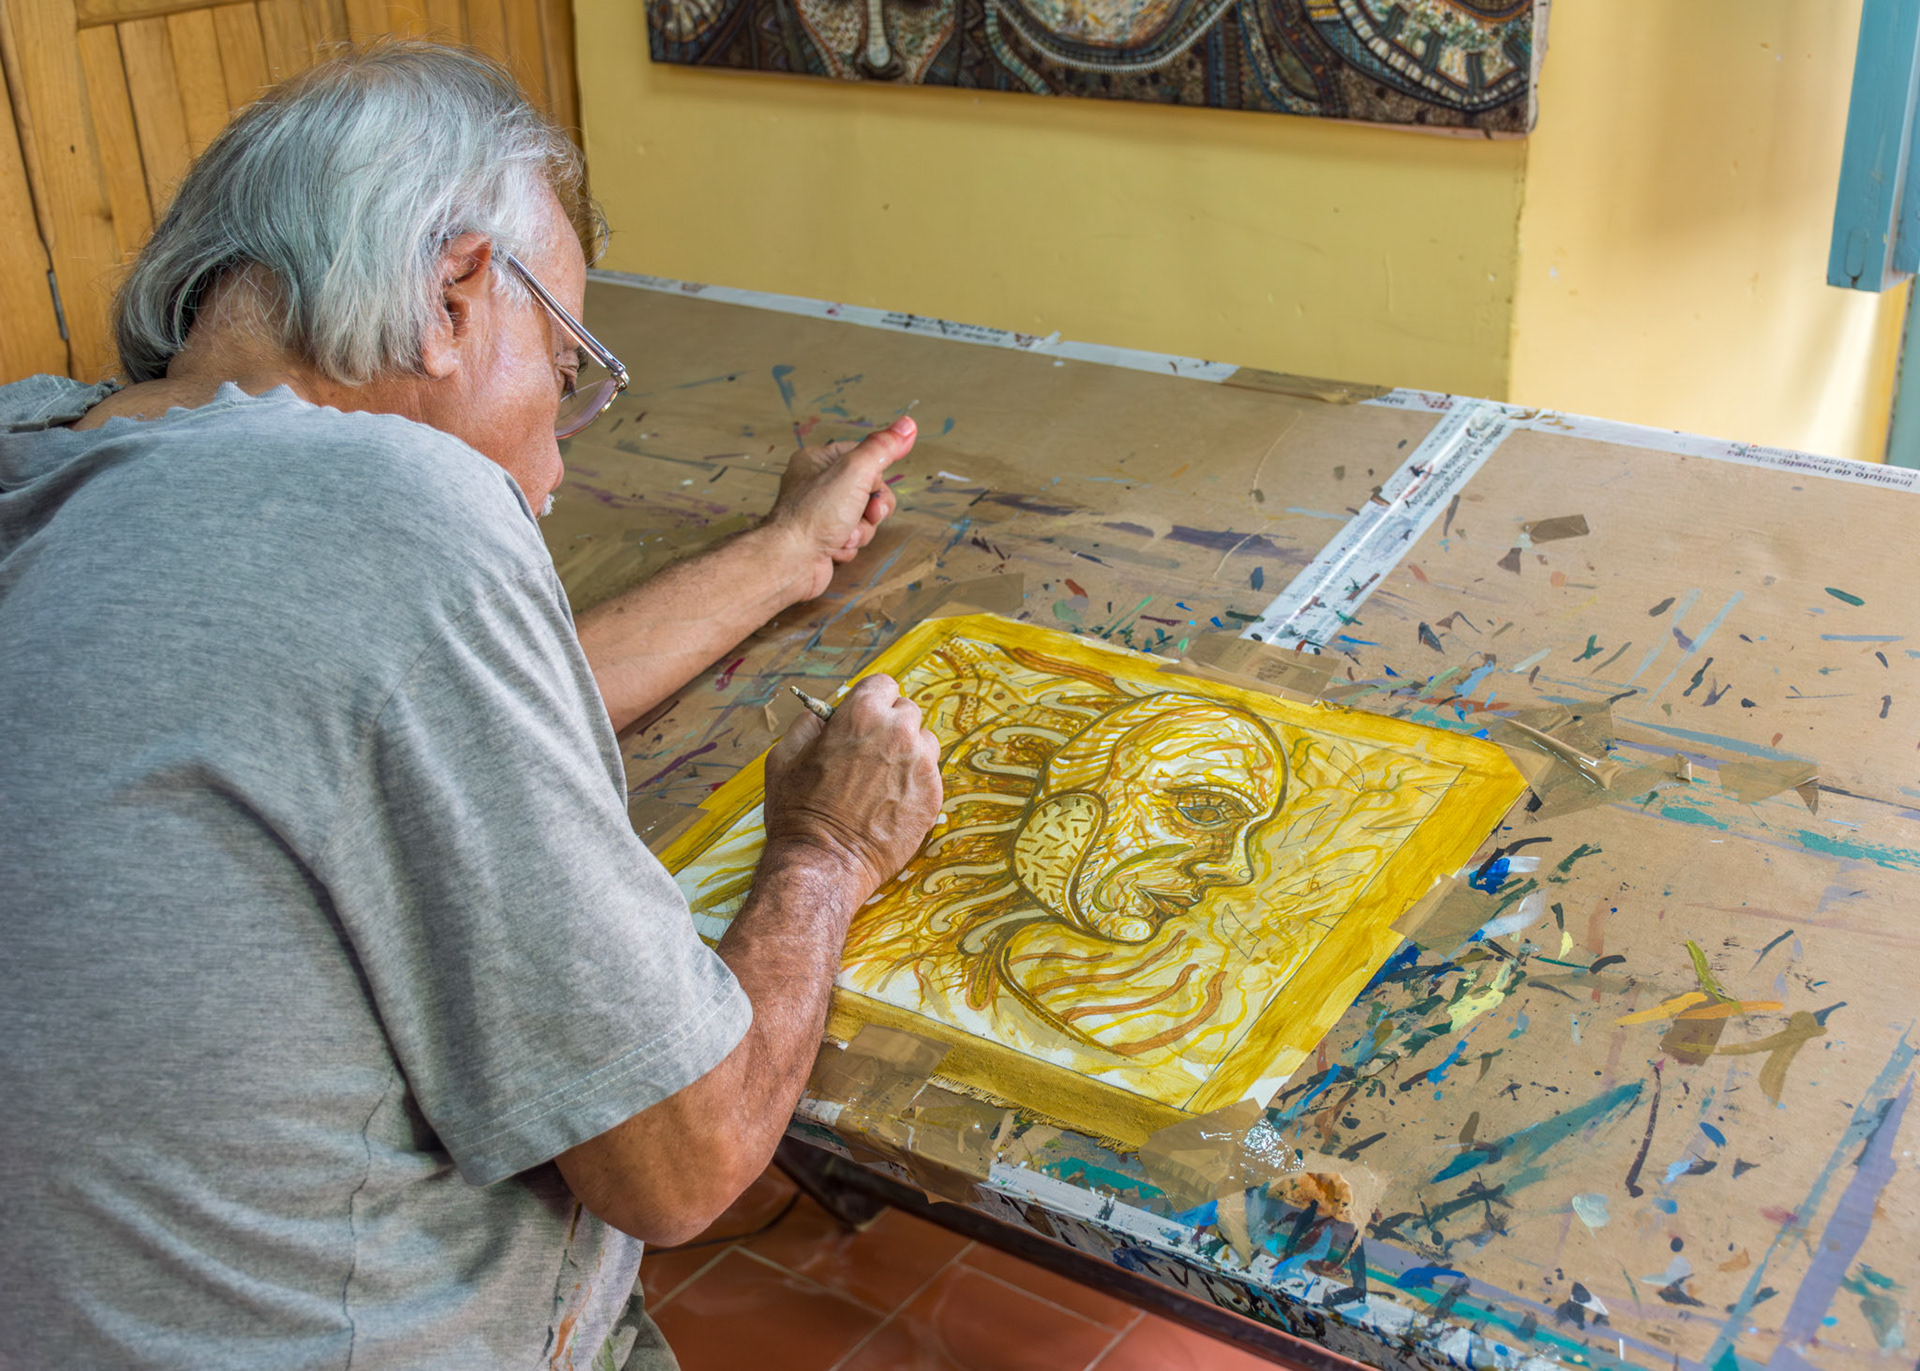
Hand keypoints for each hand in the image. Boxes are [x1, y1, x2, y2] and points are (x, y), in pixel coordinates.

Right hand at [761, 674, 943, 897]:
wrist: (824, 861)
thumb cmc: (798, 810)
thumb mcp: (785, 755)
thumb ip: (810, 723)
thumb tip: (826, 713)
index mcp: (861, 713)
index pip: (883, 685)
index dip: (871, 701)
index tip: (864, 717)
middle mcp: (897, 731)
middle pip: (907, 711)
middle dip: (890, 726)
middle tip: (870, 753)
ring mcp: (920, 763)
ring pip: (924, 742)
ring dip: (907, 752)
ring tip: (881, 780)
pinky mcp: (933, 793)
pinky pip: (930, 774)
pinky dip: (914, 782)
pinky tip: (890, 801)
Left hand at [764, 416, 914, 600]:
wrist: (790, 562)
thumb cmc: (814, 514)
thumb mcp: (855, 471)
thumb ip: (882, 448)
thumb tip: (906, 425)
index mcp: (818, 460)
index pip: (864, 458)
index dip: (875, 476)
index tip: (871, 485)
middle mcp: (817, 485)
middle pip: (868, 490)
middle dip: (871, 509)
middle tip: (866, 515)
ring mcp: (820, 513)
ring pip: (863, 518)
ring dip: (861, 530)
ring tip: (844, 535)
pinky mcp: (824, 538)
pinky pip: (852, 538)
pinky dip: (849, 545)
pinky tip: (834, 548)